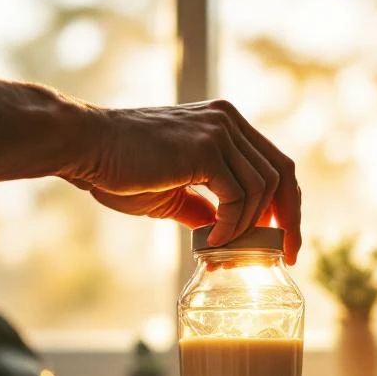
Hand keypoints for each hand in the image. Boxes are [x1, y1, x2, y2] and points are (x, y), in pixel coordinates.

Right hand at [66, 99, 301, 263]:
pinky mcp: (204, 150)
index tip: (286, 238)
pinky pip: (238, 197)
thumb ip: (202, 207)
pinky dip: (232, 226)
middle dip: (290, 218)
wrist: (86, 147)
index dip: (287, 203)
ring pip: (262, 188)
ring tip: (226, 251)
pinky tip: (213, 243)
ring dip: (249, 227)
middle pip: (283, 172)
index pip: (275, 162)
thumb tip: (223, 234)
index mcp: (225, 124)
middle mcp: (228, 121)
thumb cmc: (119, 169)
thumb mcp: (172, 192)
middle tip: (287, 254)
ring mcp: (218, 132)